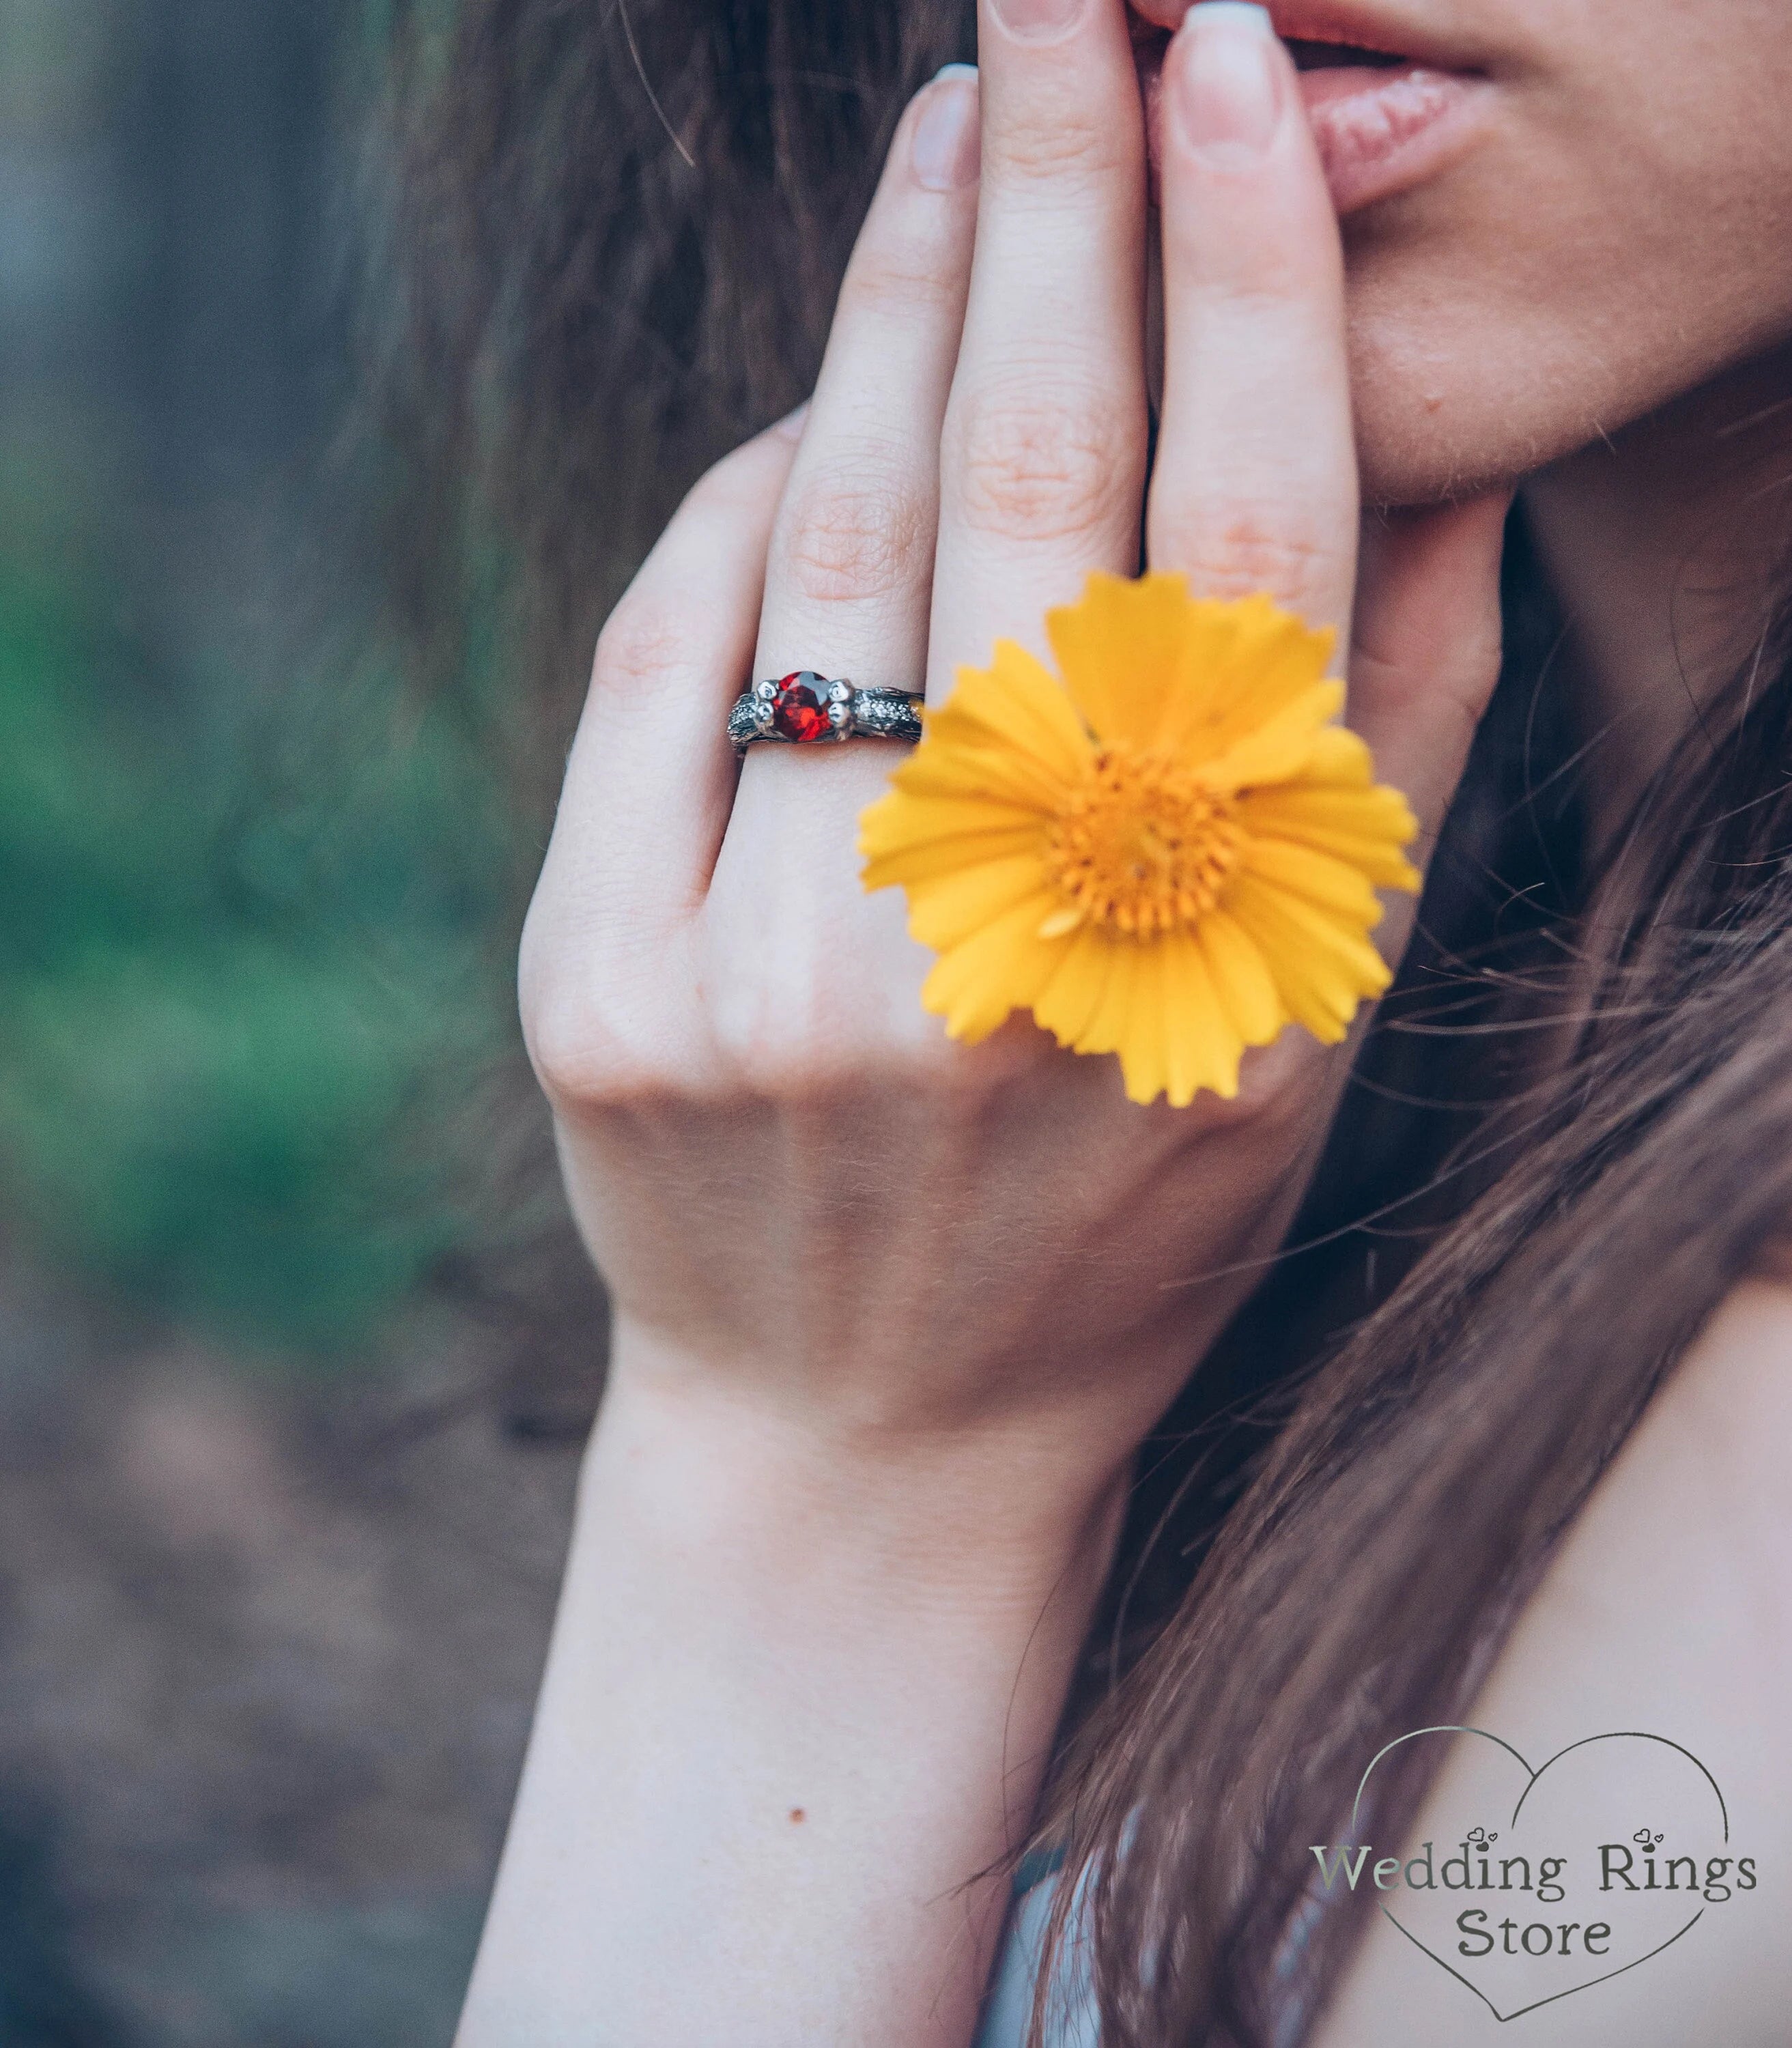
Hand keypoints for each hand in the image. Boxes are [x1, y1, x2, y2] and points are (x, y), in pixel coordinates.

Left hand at [521, 2, 1506, 1521]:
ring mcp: (764, 970)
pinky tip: (799, 417)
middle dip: (1045, 193)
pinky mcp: (597, 988)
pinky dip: (731, 507)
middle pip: (1020, 484)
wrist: (871, 1428)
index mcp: (1199, 952)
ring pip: (826, 538)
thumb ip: (1385, 736)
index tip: (1226, 52)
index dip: (1238, 268)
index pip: (1238, 537)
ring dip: (886, 301)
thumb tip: (1423, 431)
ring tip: (945, 133)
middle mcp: (981, 946)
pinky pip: (660, 660)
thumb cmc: (1127, 1210)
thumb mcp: (1305, 1013)